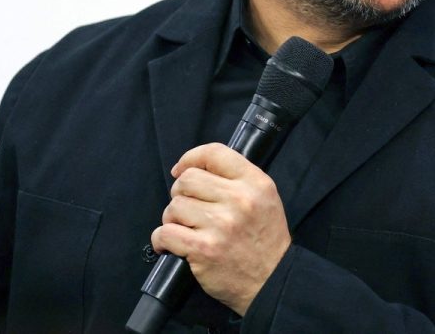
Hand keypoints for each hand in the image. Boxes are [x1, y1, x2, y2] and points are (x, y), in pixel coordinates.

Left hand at [151, 143, 291, 315]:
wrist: (273, 283)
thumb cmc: (265, 241)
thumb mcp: (264, 199)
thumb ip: (237, 179)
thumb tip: (193, 168)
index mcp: (255, 183)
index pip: (214, 152)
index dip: (190, 158)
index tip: (181, 170)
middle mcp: (239, 200)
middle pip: (188, 180)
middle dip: (180, 193)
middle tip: (187, 209)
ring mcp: (220, 225)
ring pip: (174, 206)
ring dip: (172, 218)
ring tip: (184, 229)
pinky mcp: (203, 249)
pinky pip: (165, 233)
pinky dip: (161, 239)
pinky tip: (169, 244)